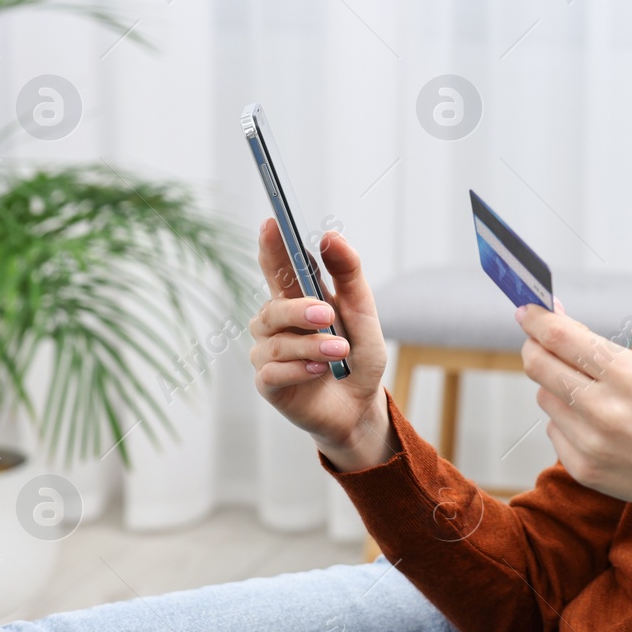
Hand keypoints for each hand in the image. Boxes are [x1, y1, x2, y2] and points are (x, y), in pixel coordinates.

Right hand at [248, 219, 396, 470]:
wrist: (360, 408)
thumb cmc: (357, 358)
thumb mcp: (363, 313)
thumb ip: (348, 274)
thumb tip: (331, 236)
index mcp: (297, 301)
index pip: (277, 268)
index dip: (271, 246)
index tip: (272, 223)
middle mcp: (276, 325)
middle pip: (273, 307)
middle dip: (299, 309)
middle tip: (327, 314)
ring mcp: (269, 354)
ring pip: (273, 341)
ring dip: (309, 344)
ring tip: (339, 350)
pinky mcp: (268, 384)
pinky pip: (271, 371)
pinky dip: (297, 369)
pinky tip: (318, 371)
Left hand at [515, 300, 631, 545]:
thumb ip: (597, 350)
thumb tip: (550, 322)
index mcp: (627, 374)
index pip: (560, 337)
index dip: (536, 320)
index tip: (526, 311)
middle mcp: (604, 408)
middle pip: (539, 365)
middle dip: (533, 348)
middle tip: (537, 342)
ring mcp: (591, 443)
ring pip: (544, 397)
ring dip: (556, 389)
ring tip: (590, 397)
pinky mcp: (583, 469)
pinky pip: (554, 431)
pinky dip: (567, 423)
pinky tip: (597, 429)